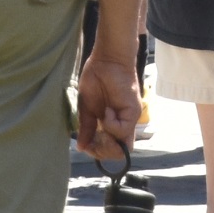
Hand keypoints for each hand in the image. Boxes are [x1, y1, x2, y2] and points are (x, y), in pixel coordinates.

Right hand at [73, 45, 142, 164]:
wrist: (106, 60)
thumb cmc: (96, 78)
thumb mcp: (86, 108)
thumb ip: (86, 128)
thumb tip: (80, 147)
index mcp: (110, 124)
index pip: (109, 149)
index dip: (97, 152)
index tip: (86, 144)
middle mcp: (121, 124)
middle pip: (118, 153)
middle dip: (101, 152)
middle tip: (91, 141)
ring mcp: (128, 119)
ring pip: (124, 147)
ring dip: (108, 144)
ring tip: (99, 131)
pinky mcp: (133, 112)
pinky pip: (122, 130)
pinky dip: (111, 125)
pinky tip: (106, 112)